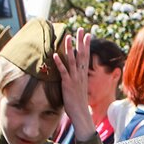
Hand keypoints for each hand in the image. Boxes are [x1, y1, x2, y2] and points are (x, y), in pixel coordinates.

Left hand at [52, 27, 95, 141]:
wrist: (81, 114)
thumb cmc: (78, 103)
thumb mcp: (79, 89)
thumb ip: (76, 80)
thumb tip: (73, 76)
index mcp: (83, 75)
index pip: (86, 57)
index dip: (86, 45)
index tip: (87, 35)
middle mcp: (80, 75)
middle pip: (82, 55)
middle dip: (82, 41)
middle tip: (82, 29)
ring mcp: (74, 79)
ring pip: (72, 60)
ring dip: (69, 48)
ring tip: (68, 37)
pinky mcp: (67, 84)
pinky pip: (63, 72)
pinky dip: (59, 63)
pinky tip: (55, 55)